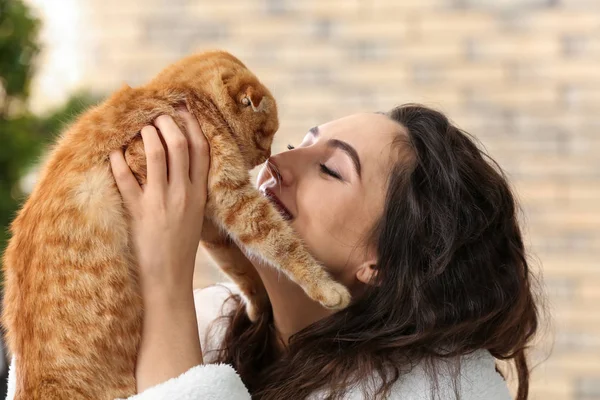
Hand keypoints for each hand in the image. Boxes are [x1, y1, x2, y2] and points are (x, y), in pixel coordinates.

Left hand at [109, 108, 208, 391]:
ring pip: (155, 155)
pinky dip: (118, 160)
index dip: (192, 125)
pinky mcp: (139, 213)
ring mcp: (161, 202)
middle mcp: (183, 194)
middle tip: (156, 115)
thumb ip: (190, 190)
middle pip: (179, 145)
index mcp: (199, 194)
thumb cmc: (181, 248)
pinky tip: (113, 151)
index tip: (183, 108)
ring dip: (146, 135)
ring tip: (139, 127)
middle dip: (167, 123)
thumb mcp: (195, 215)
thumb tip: (178, 163)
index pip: (200, 150)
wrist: (169, 281)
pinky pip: (126, 179)